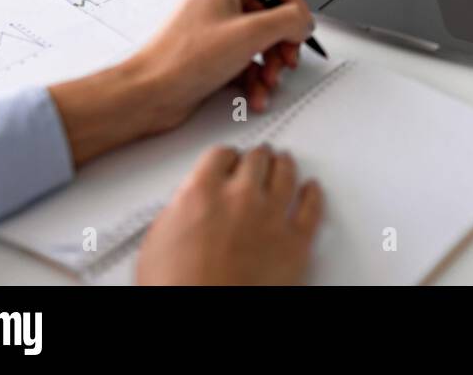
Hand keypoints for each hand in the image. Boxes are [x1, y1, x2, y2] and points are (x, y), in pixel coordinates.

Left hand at [50, 0, 315, 165]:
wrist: (149, 94)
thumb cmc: (182, 59)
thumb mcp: (249, 34)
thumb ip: (288, 21)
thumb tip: (305, 21)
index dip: (294, 1)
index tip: (299, 26)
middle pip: (274, 12)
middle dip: (283, 41)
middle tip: (287, 59)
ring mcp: (219, 27)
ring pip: (264, 39)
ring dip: (272, 64)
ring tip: (269, 81)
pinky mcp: (217, 53)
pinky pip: (250, 59)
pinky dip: (257, 77)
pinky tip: (256, 94)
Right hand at [136, 145, 324, 285]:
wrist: (203, 316)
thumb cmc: (177, 289)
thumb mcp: (159, 240)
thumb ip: (180, 210)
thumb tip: (188, 204)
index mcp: (203, 193)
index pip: (220, 155)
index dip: (226, 157)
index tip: (229, 159)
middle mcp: (241, 197)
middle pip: (257, 160)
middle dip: (257, 158)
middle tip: (259, 158)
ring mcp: (272, 217)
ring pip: (286, 174)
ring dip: (285, 164)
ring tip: (285, 161)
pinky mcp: (296, 241)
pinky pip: (312, 207)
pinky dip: (313, 194)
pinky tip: (312, 189)